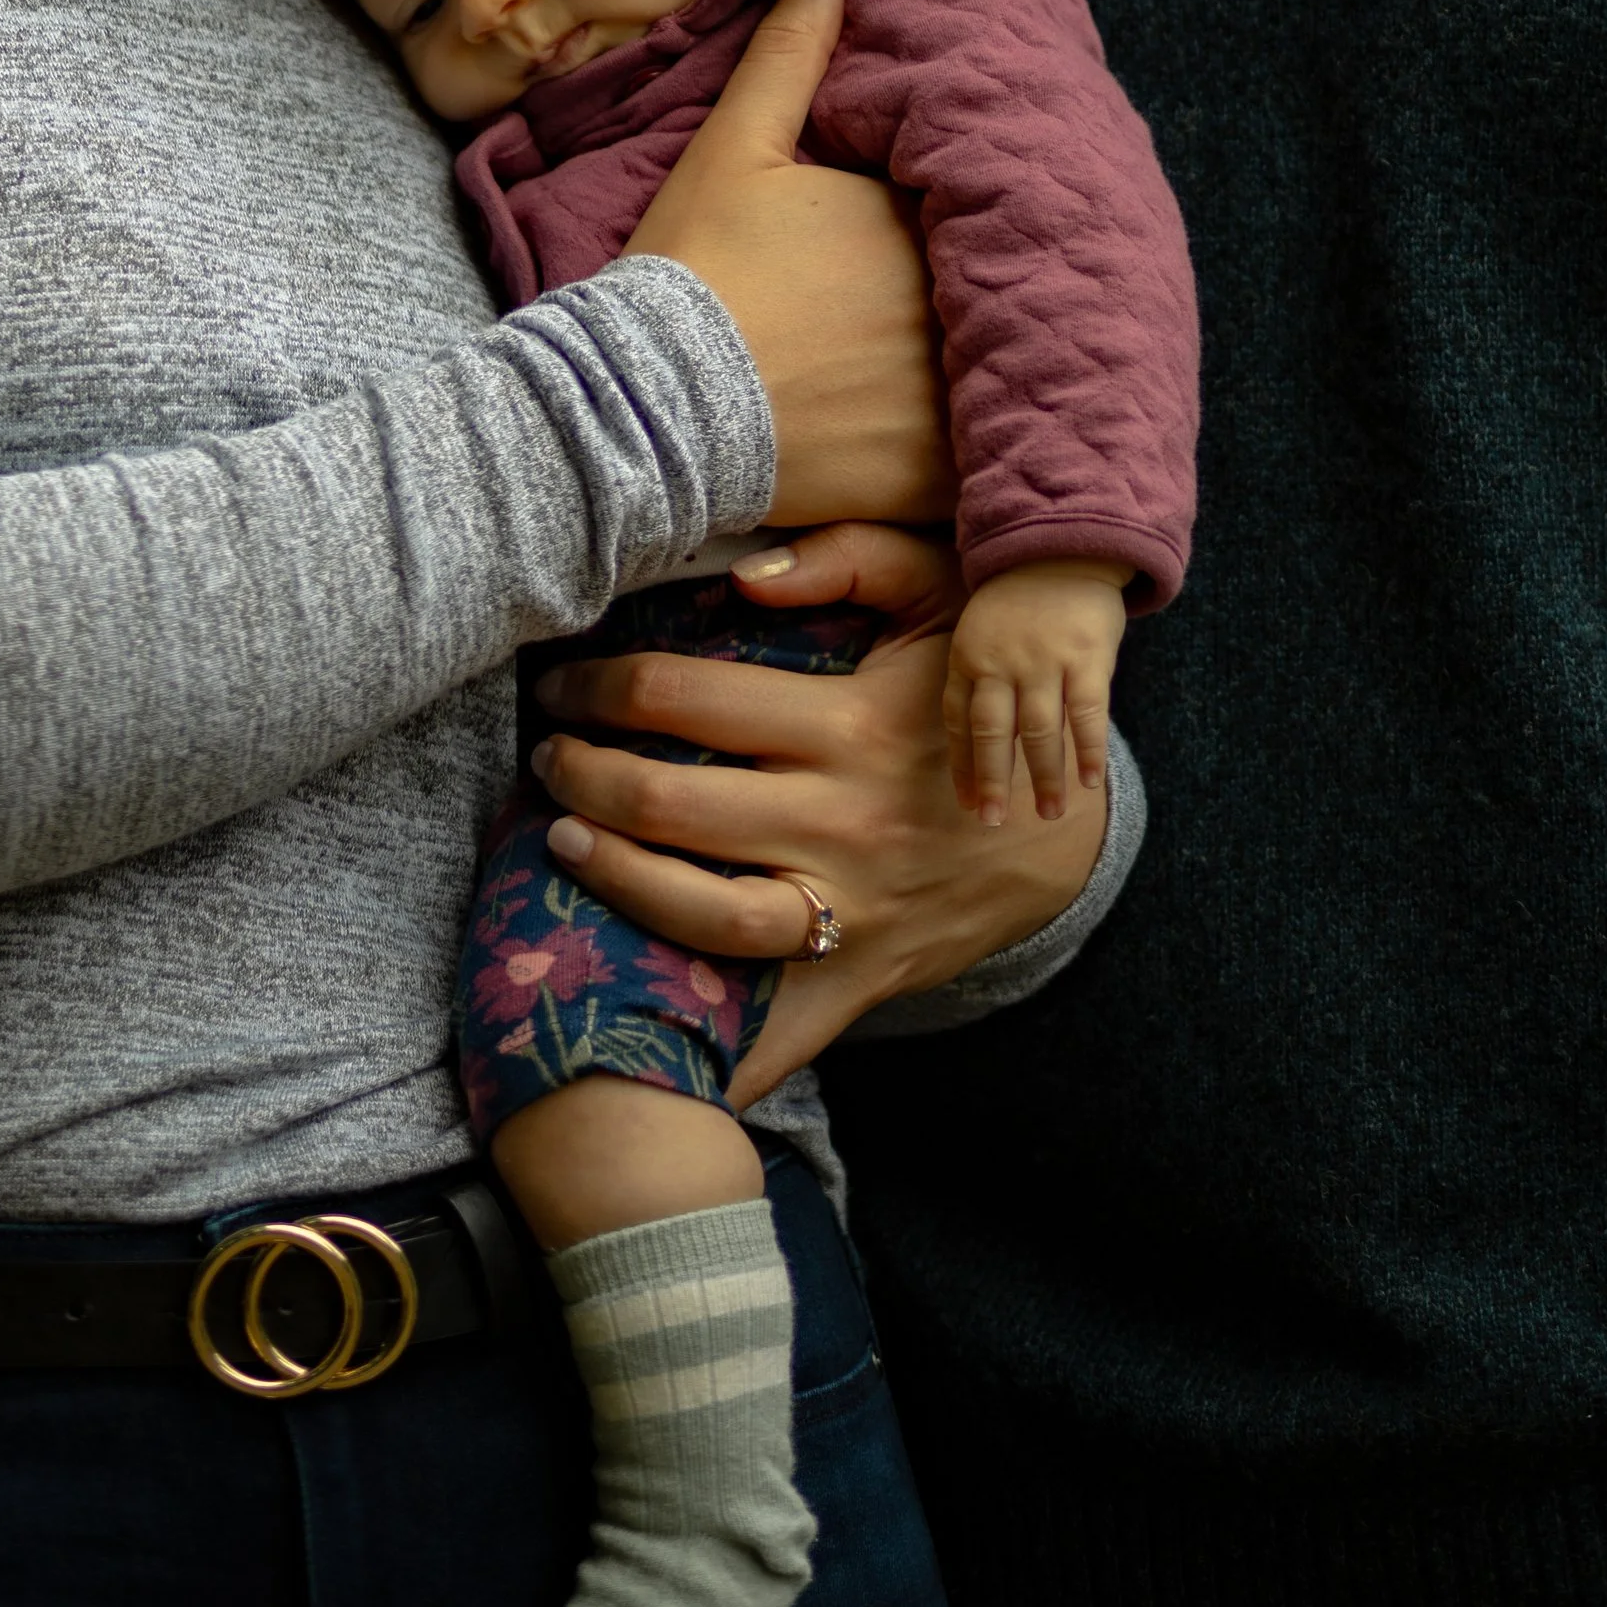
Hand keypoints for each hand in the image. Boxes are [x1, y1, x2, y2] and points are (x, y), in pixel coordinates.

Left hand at [528, 524, 1107, 1105]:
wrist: (1062, 820)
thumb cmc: (973, 695)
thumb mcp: (940, 596)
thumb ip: (850, 557)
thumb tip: (740, 573)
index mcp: (848, 724)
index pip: (686, 701)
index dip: (603, 686)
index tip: (562, 682)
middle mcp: (842, 820)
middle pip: (674, 803)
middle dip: (585, 775)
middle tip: (545, 755)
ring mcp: (850, 907)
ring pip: (706, 912)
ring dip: (615, 880)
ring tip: (560, 843)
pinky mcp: (859, 971)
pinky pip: (779, 1025)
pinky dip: (714, 1049)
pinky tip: (635, 1036)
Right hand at [623, 0, 953, 526]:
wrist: (648, 408)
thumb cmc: (690, 273)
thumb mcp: (734, 148)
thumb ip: (790, 51)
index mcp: (913, 218)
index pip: (970, 206)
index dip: (956, 217)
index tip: (917, 240)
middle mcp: (949, 302)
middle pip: (992, 289)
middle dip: (981, 291)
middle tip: (925, 314)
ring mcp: (948, 394)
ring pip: (1002, 373)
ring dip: (992, 369)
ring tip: (950, 376)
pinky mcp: (934, 476)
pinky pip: (990, 463)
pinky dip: (986, 454)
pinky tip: (955, 446)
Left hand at [946, 558, 1130, 823]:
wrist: (1064, 544)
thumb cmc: (1020, 598)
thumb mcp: (981, 630)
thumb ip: (980, 680)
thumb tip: (978, 742)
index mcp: (970, 655)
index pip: (960, 720)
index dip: (963, 765)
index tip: (967, 803)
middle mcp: (1002, 661)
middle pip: (993, 733)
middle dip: (992, 782)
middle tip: (993, 823)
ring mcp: (1045, 659)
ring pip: (1040, 731)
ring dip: (1044, 777)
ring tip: (1048, 814)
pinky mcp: (1087, 657)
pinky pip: (1087, 714)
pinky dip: (1089, 751)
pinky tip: (1090, 782)